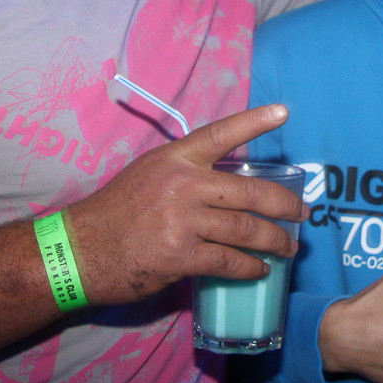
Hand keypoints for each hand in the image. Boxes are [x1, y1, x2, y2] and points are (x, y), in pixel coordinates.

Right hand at [66, 104, 305, 304]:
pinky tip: (260, 270)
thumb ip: (186, 174)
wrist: (79, 250)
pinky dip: (250, 267)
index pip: (220, 134)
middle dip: (284, 205)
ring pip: (245, 229)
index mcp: (175, 159)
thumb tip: (228, 185)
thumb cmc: (115, 213)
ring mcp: (183, 220)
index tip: (284, 112)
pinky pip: (228, 261)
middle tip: (302, 213)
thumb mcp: (148, 175)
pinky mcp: (180, 255)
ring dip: (274, 240)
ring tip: (288, 246)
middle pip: (250, 192)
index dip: (254, 122)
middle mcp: (182, 184)